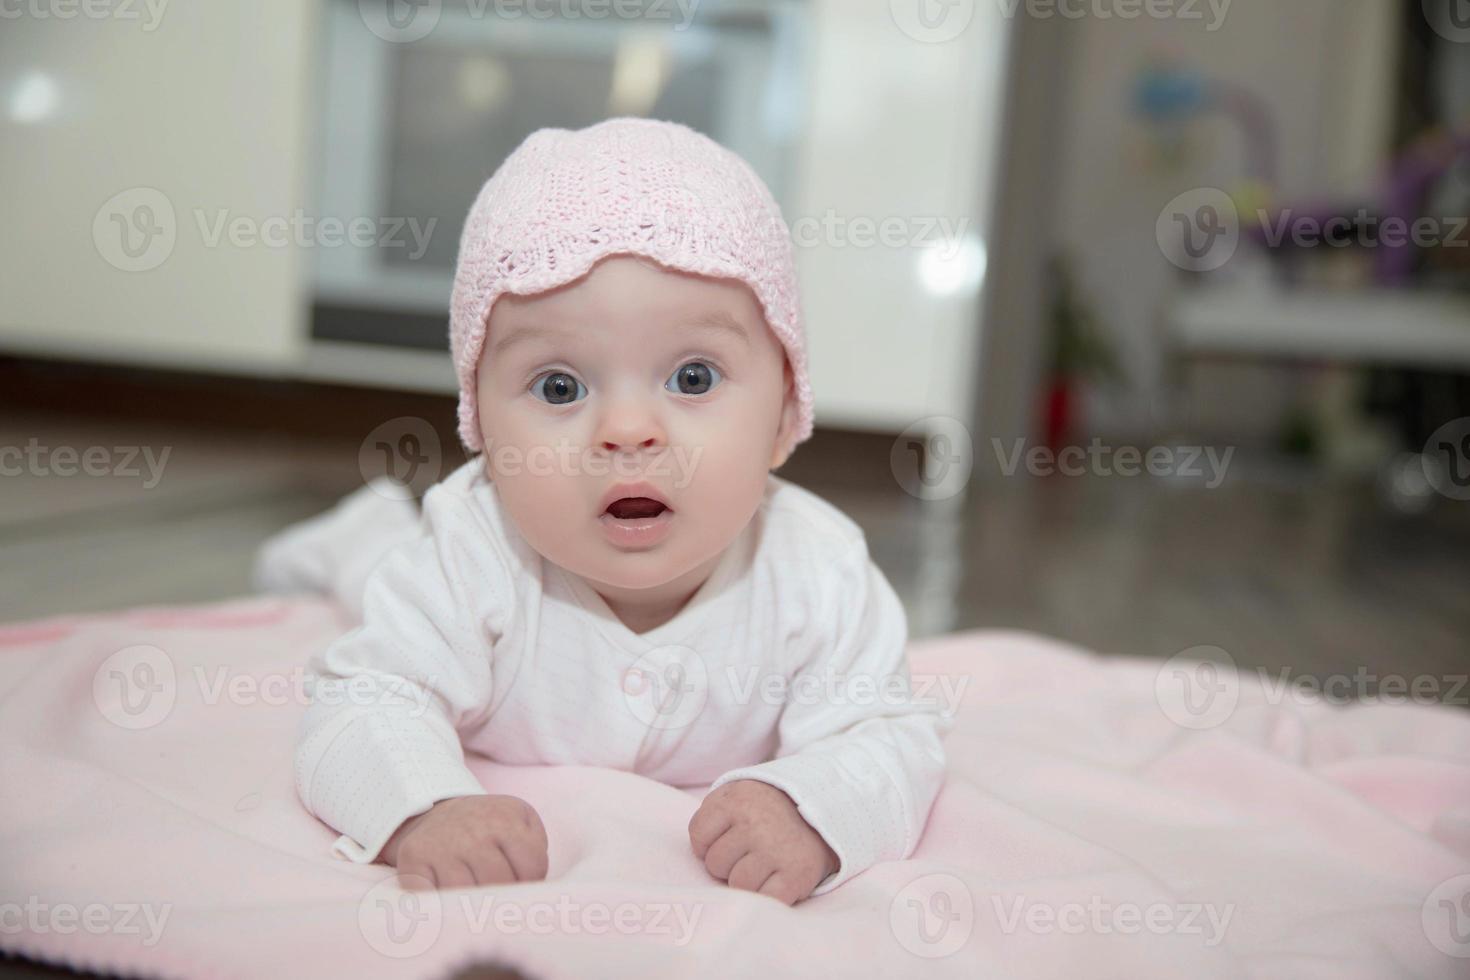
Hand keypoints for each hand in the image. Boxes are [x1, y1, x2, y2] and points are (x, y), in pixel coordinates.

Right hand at [380, 794, 548, 890]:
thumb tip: (531, 886)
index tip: (520, 880)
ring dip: (472, 904)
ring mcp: (441, 845)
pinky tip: (447, 896)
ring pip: (466, 895)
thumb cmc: (488, 826)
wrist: (437, 813)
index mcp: (505, 818)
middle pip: (499, 884)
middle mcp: (472, 830)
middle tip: (496, 894)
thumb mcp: (521, 821)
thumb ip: (535, 849)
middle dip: (502, 896)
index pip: (531, 867)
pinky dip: (440, 904)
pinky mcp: (413, 858)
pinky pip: (431, 897)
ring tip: (474, 896)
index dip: (530, 882)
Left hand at [688, 779, 838, 905]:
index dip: (709, 843)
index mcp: (737, 800)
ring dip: (748, 880)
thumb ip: (711, 815)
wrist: (825, 810)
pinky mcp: (796, 874)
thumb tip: (699, 852)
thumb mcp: (737, 794)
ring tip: (765, 864)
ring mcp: (776, 850)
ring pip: (737, 885)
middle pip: (716, 864)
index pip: (699, 836)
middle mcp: (755, 823)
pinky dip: (769, 894)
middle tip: (752, 850)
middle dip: (729, 862)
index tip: (729, 837)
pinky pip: (764, 899)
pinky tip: (777, 879)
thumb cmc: (769, 808)